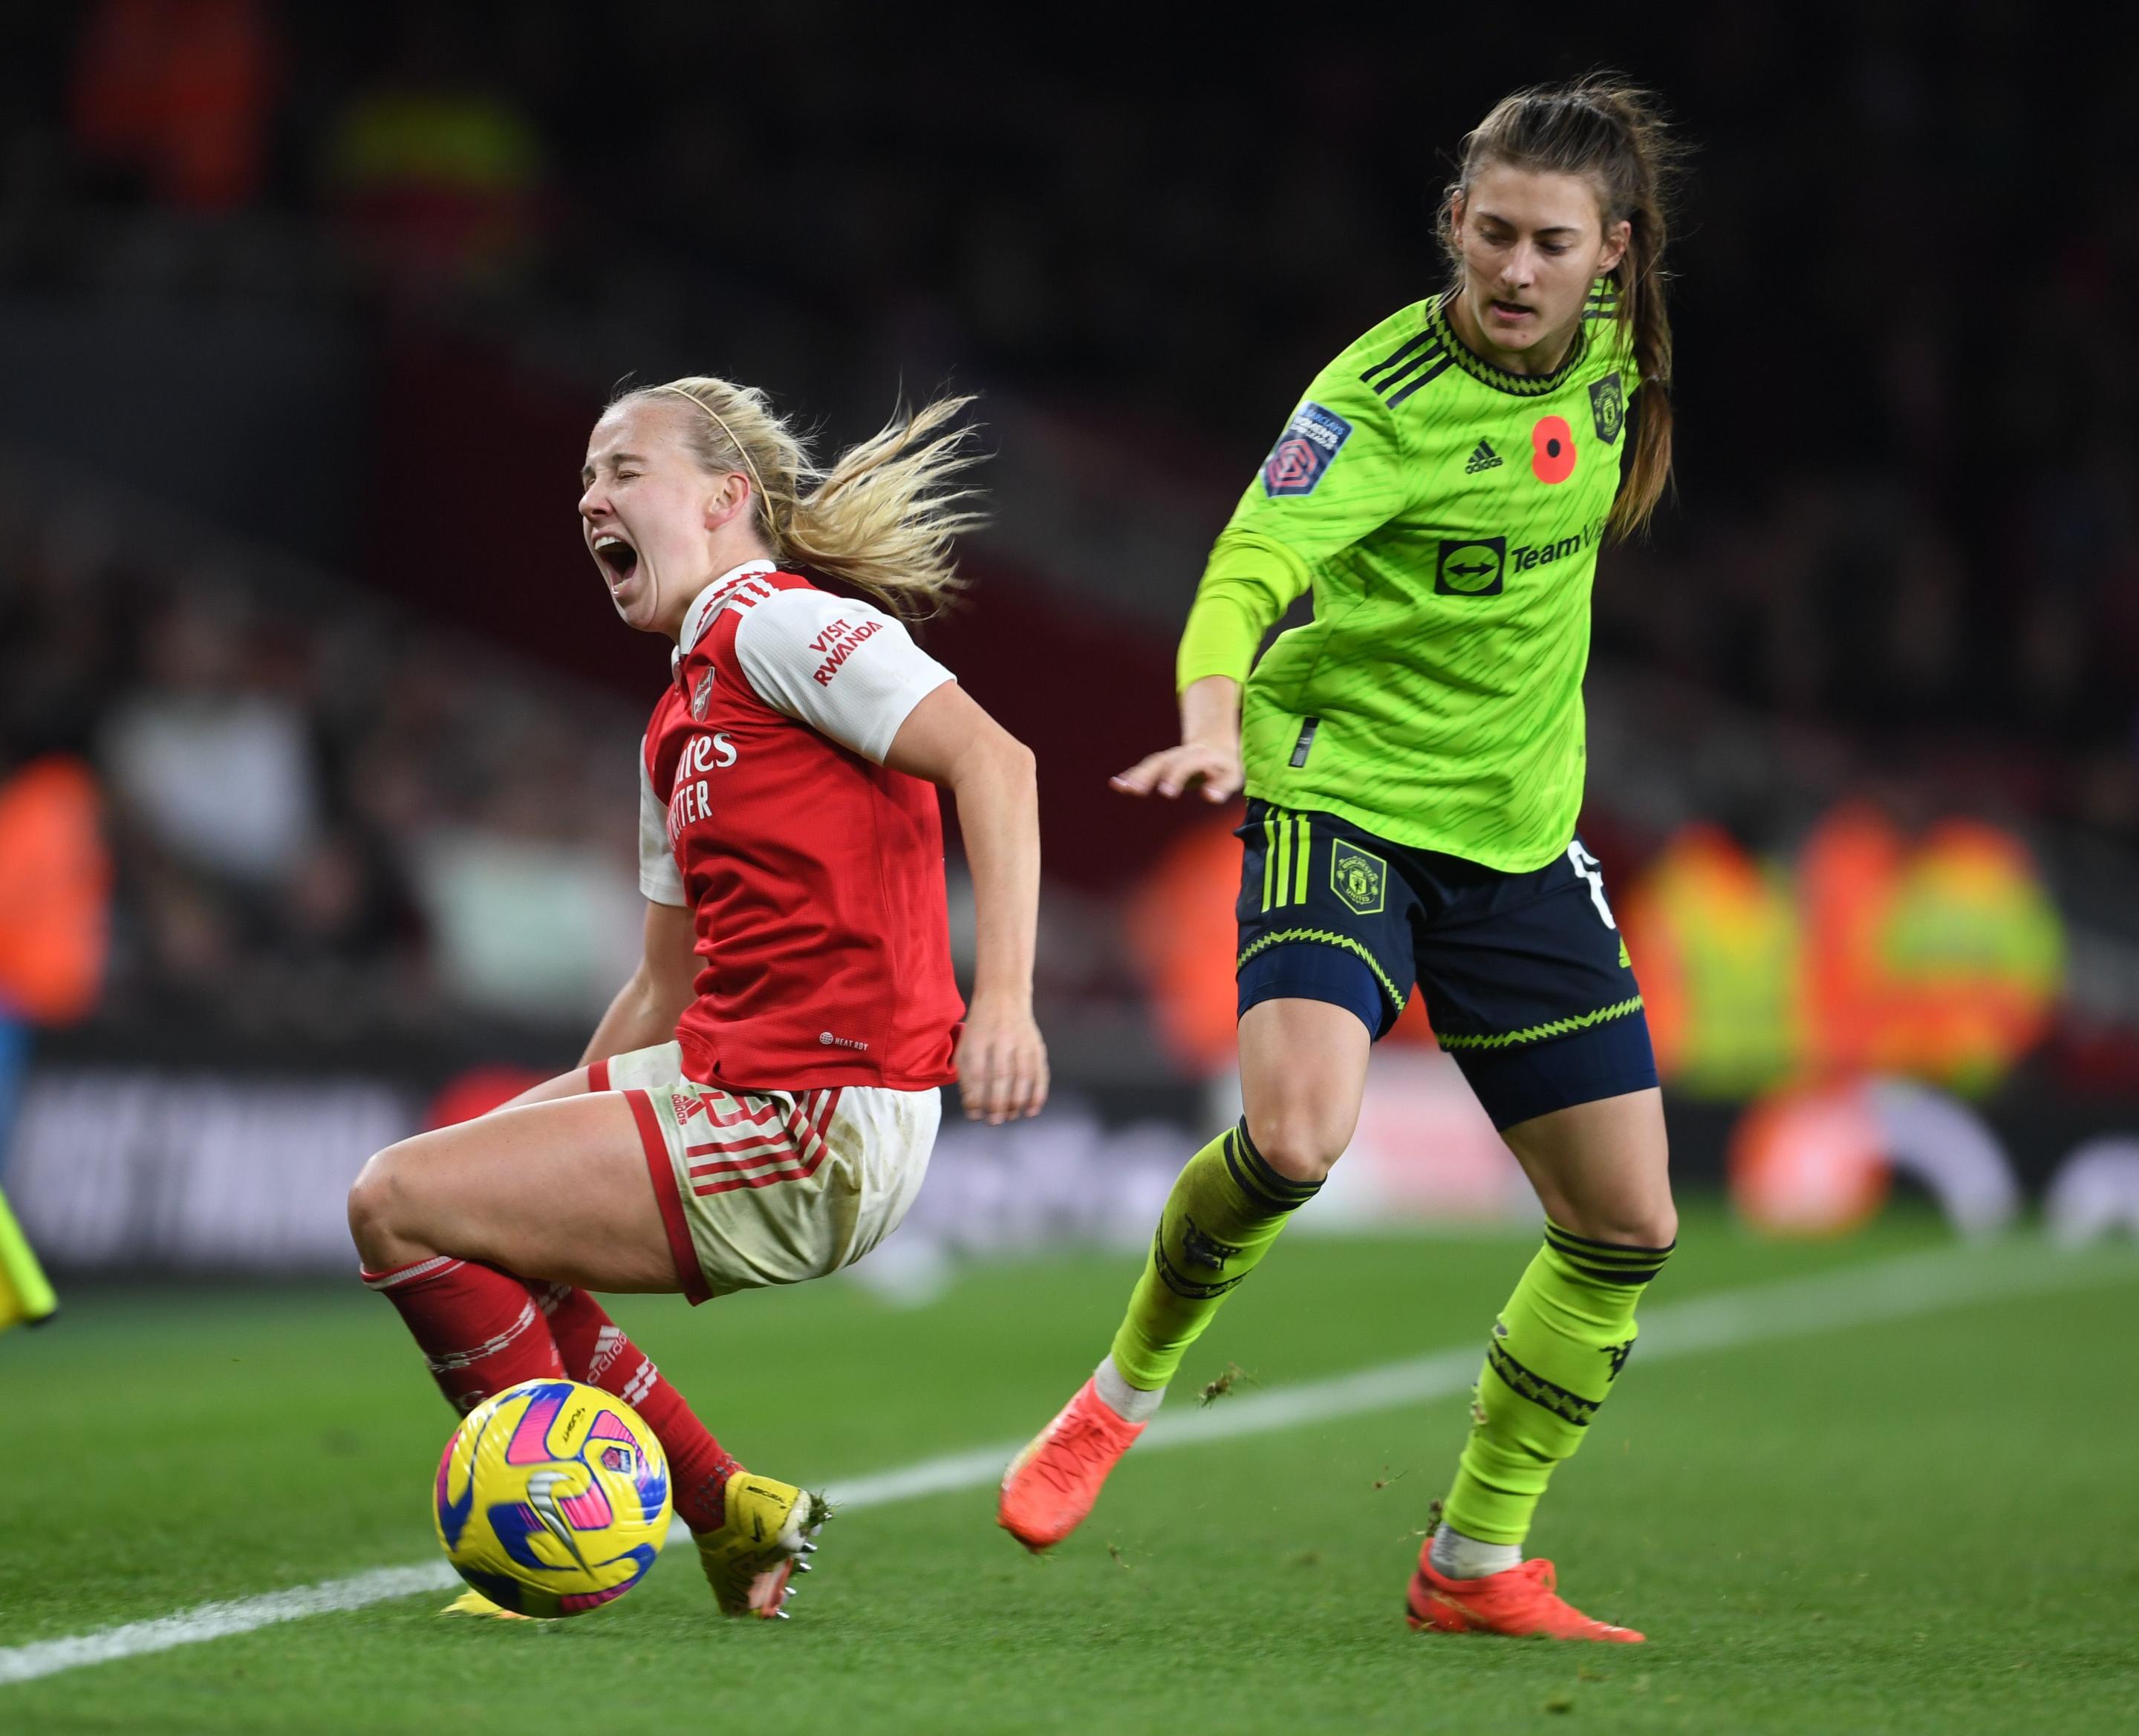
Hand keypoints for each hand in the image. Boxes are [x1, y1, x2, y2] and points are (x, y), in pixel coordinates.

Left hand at [954, 991, 1049, 1124]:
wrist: (1004, 997)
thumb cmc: (980, 1027)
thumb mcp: (965, 1043)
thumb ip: (966, 1073)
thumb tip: (973, 1107)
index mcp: (978, 1038)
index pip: (976, 1072)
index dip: (976, 1097)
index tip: (974, 1115)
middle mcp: (1001, 1039)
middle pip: (1001, 1076)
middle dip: (998, 1103)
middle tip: (994, 1121)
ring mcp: (1022, 1042)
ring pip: (1023, 1076)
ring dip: (1017, 1102)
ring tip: (1009, 1117)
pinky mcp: (1037, 1046)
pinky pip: (1040, 1073)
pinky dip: (1038, 1094)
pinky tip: (1031, 1110)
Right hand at [1110, 741, 1242, 802]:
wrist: (1215, 745)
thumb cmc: (1225, 767)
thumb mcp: (1231, 776)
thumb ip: (1221, 786)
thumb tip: (1210, 796)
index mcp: (1201, 755)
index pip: (1187, 764)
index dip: (1176, 776)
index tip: (1166, 793)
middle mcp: (1183, 754)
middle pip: (1163, 761)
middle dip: (1149, 775)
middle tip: (1136, 791)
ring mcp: (1171, 757)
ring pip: (1152, 764)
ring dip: (1136, 775)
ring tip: (1122, 788)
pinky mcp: (1162, 763)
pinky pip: (1145, 768)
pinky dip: (1130, 776)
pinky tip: (1116, 784)